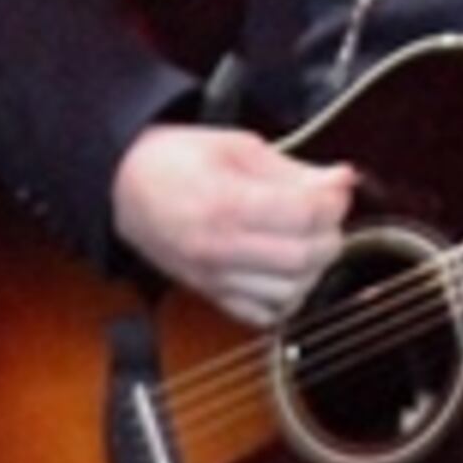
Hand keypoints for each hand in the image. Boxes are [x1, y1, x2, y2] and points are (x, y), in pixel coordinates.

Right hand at [110, 124, 355, 326]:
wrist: (121, 186)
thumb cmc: (174, 160)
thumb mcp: (235, 147)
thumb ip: (292, 169)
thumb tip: (340, 180)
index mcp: (225, 203)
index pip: (305, 215)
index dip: (333, 201)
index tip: (337, 187)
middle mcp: (220, 248)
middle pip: (305, 257)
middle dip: (330, 234)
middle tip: (326, 213)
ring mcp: (214, 278)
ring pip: (291, 292)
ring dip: (313, 267)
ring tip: (307, 239)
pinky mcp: (211, 295)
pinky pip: (265, 316)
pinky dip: (287, 298)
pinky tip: (285, 271)